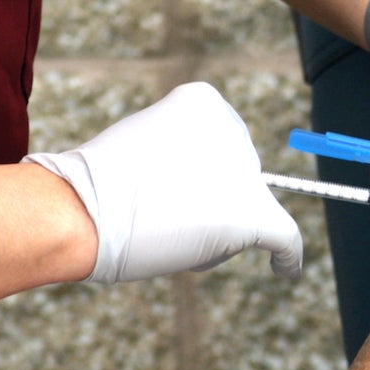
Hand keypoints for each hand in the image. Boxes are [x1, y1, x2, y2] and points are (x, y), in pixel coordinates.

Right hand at [24, 82, 302, 281]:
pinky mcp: (252, 214)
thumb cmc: (95, 184)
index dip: (198, 172)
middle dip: (208, 201)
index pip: (219, 144)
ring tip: (166, 230)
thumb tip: (211, 188)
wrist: (82, 210)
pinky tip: (285, 269)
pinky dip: (287, 256)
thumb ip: (182, 157)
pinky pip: (285, 237)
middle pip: (237, 176)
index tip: (168, 186)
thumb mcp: (140, 146)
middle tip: (159, 213)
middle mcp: (233, 127)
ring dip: (215, 229)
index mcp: (203, 100)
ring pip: (245, 211)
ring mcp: (245, 171)